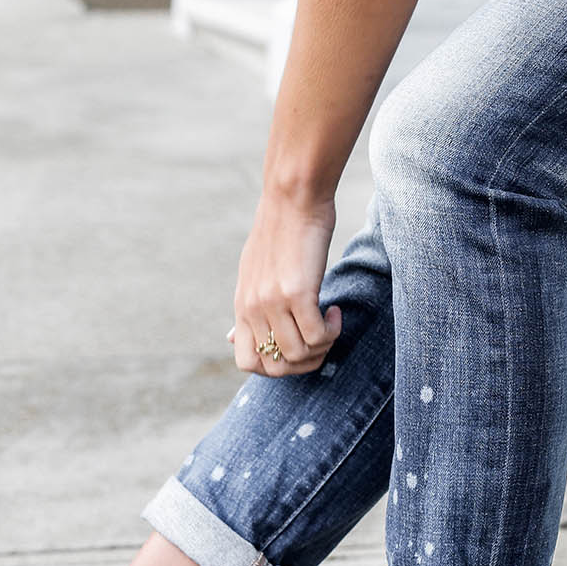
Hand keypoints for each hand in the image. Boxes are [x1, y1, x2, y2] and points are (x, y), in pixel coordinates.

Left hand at [229, 191, 341, 375]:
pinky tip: (335, 311)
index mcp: (242, 306)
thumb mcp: (252, 274)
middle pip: (275, 367)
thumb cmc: (280, 232)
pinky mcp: (297, 292)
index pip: (247, 363)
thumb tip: (230, 339)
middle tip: (320, 340)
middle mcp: (253, 308)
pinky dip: (332, 331)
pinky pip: (316, 336)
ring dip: (323, 346)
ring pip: (299, 354)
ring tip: (330, 321)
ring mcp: (273, 302)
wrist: (293, 198)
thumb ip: (247, 309)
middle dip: (304, 363)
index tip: (295, 345)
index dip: (275, 366)